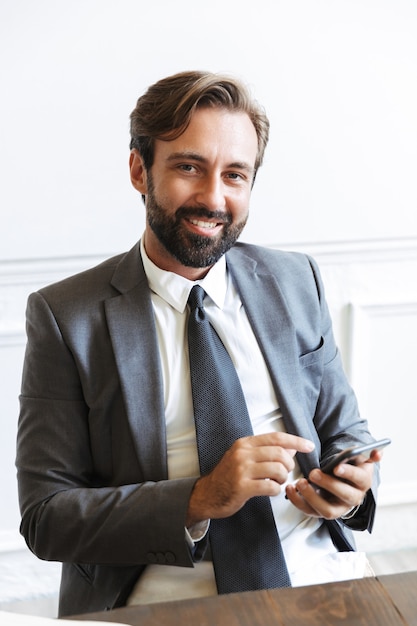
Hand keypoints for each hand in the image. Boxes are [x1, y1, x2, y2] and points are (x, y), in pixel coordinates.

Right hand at [186, 433, 314, 525]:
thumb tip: (292, 447)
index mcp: (244, 443)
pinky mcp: (242, 487)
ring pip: (277, 470)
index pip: (276, 437)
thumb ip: (267, 451)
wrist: (207, 495)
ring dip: (283, 479)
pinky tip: (270, 491)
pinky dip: (276, 490)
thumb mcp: (245, 458)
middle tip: (284, 473)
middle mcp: (242, 453)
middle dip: (288, 465)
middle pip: (279, 453)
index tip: (309, 446)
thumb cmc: (229, 476)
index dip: (295, 441)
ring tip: (277, 483)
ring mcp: (241, 470)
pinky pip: (270, 487)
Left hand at [285, 449, 382, 519]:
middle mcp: (352, 499)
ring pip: (327, 510)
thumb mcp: (360, 459)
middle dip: (328, 484)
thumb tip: (378, 453)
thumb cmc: (350, 467)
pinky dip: (298, 501)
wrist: (342, 481)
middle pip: (343, 496)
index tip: (337, 467)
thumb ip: (369, 454)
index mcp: (362, 483)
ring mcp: (337, 508)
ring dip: (312, 497)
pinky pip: (309, 511)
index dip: (349, 473)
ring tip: (300, 482)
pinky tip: (290, 488)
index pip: (359, 479)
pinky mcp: (321, 512)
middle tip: (313, 473)